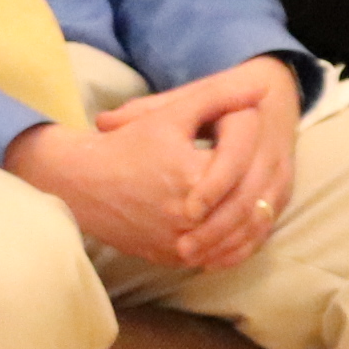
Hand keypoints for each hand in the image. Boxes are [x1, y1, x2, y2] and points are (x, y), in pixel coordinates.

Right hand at [6, 57, 299, 272]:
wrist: (80, 183)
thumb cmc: (125, 145)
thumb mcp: (169, 116)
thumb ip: (215, 99)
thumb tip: (257, 90)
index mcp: (193, 176)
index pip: (242, 158)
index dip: (252, 136)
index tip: (255, 124)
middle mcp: (189, 215)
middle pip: (245, 204)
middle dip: (259, 184)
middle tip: (268, 171)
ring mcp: (180, 241)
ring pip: (234, 238)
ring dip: (251, 223)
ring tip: (259, 205)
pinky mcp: (171, 258)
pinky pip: (213, 259)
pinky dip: (230, 249)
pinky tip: (237, 234)